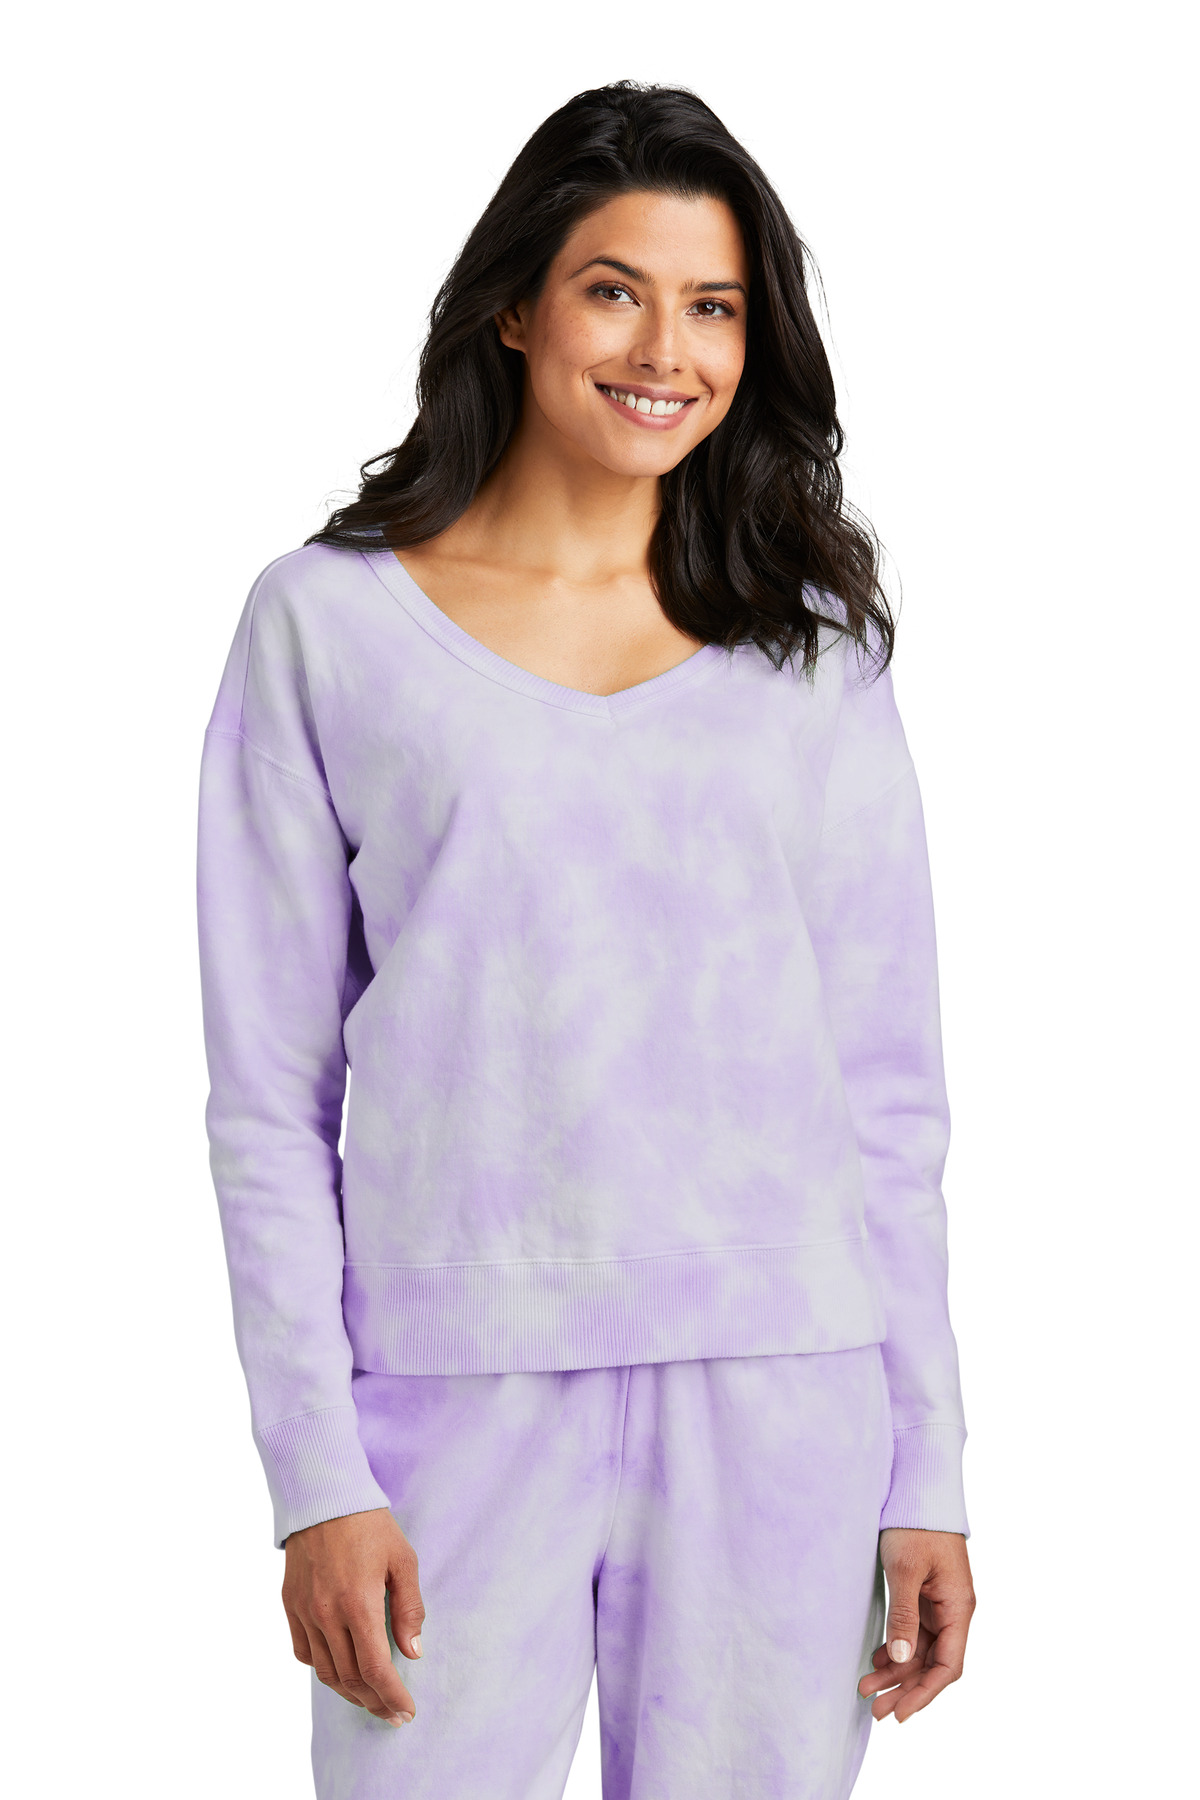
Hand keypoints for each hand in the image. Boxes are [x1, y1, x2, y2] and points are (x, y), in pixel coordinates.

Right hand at [282, 1507, 425, 1726]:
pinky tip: (340, 1669)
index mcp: (359, 1603)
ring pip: (325, 1672)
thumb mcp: (402, 1560)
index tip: (406, 1711)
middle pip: (349, 1679)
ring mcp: (304, 1611)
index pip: (374, 1670)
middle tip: (393, 1713)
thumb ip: (409, 1609)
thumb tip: (412, 1653)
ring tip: (370, 1699)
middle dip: (374, 1702)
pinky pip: (304, 1651)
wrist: (323, 1495)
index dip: (391, 1697)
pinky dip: (322, 1668)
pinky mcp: (290, 1604)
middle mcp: (327, 1614)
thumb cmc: (369, 1524)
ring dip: (348, 1693)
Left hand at [858, 1528, 974, 1722]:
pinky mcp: (922, 1594)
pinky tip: (876, 1661)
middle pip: (932, 1663)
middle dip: (905, 1689)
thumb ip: (904, 1615)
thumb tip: (903, 1659)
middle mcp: (952, 1610)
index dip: (925, 1693)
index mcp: (958, 1606)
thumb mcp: (905, 1570)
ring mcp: (937, 1603)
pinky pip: (912, 1631)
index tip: (900, 1713)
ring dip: (896, 1671)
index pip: (948, 1665)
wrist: (917, 1487)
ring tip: (866, 1690)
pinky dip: (895, 1648)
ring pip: (919, 1650)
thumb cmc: (915, 1524)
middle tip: (875, 1710)